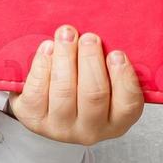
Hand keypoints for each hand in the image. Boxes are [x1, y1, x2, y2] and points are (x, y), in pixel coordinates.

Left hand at [2, 24, 144, 145]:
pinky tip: (48, 48)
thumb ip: (112, 63)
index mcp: (117, 121)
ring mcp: (61, 128)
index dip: (123, 78)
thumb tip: (112, 32)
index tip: (117, 53)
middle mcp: (91, 130)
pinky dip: (42, 67)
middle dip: (90, 61)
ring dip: (65, 57)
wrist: (50, 101)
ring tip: (66, 34)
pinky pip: (37, 93)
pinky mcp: (35, 120)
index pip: (128, 104)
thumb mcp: (107, 78)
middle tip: (89, 37)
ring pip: (64, 92)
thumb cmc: (86, 81)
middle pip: (93, 95)